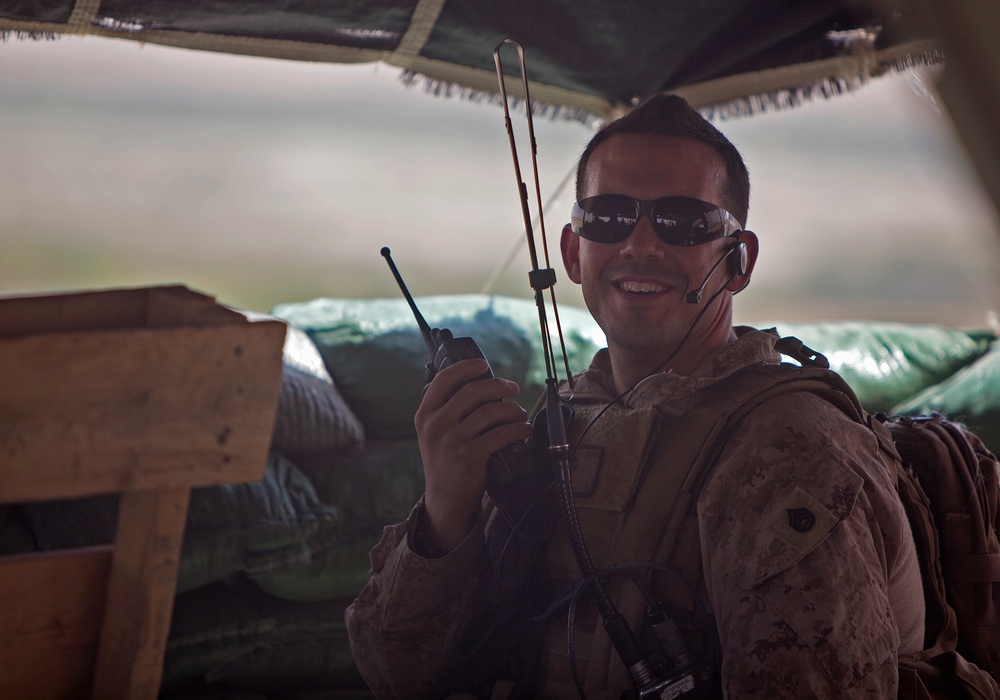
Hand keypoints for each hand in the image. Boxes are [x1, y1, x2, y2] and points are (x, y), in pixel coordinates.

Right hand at [414, 358, 531, 552]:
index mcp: (425, 415)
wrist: (444, 500)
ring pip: (491, 411)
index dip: (466, 367)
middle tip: (513, 388)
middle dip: (499, 386)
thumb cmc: (444, 462)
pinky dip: (518, 429)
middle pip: (473, 391)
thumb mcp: (433, 433)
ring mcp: (452, 440)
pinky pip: (501, 434)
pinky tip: (524, 430)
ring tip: (520, 414)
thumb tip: (477, 384)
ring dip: (513, 410)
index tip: (484, 365)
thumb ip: (447, 410)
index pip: (444, 379)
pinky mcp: (470, 455)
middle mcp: (436, 424)